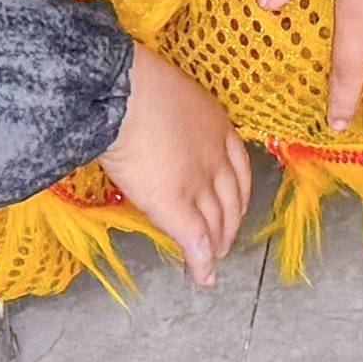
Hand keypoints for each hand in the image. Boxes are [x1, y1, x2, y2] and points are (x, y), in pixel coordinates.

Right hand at [105, 45, 250, 287]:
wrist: (125, 93)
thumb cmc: (134, 85)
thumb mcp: (165, 95)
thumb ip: (167, 117)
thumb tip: (143, 121)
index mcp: (216, 125)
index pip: (238, 168)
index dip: (237, 194)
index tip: (232, 207)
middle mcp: (216, 156)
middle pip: (232, 199)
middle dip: (229, 224)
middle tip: (223, 242)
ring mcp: (200, 182)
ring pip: (217, 222)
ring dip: (216, 246)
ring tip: (212, 263)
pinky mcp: (178, 205)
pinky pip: (196, 240)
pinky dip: (201, 262)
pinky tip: (201, 276)